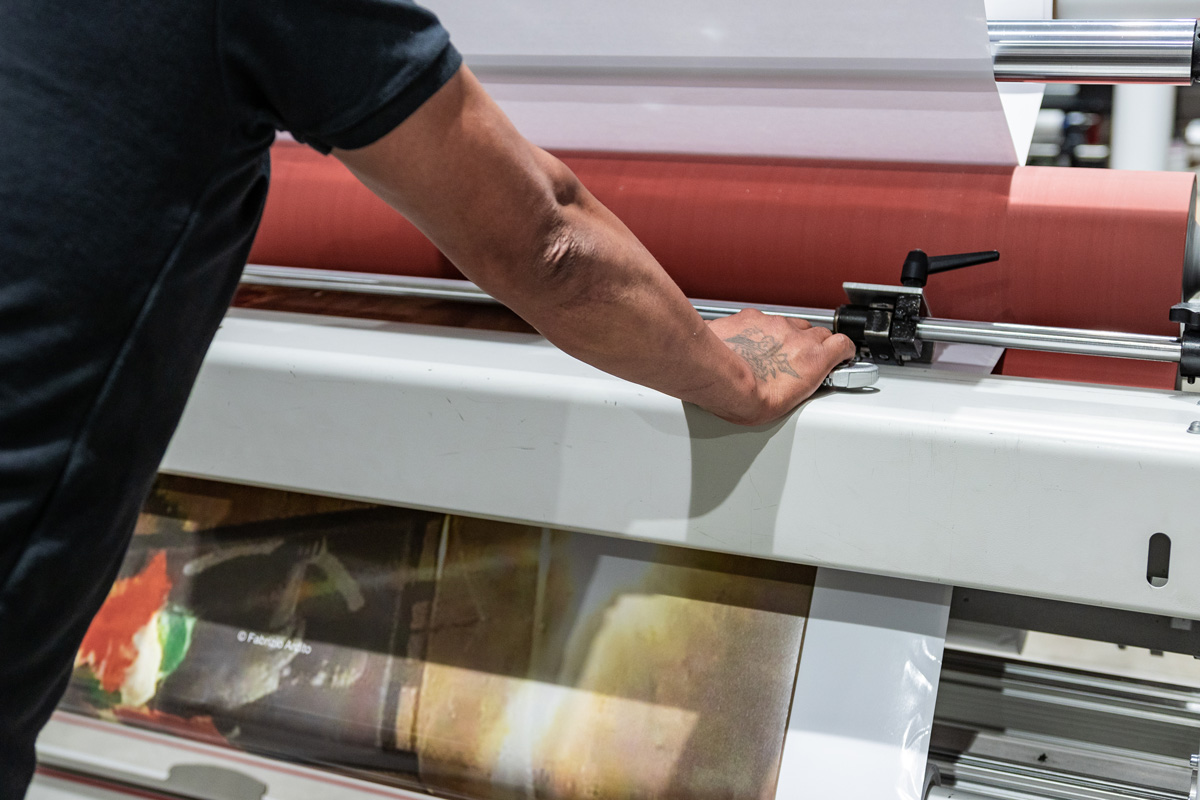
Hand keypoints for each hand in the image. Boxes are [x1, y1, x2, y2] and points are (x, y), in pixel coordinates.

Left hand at [706, 308, 856, 424]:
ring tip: (770, 354)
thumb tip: (796, 386)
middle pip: (817, 333)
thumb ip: (799, 385)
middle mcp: (795, 336)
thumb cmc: (746, 398)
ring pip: (789, 324)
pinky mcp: (750, 317)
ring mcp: (772, 324)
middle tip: (799, 360)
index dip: (842, 350)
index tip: (840, 355)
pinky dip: (759, 331)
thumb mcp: (786, 404)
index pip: (841, 344)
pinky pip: (761, 320)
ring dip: (785, 337)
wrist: (718, 377)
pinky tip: (749, 344)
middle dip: (812, 345)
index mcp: (811, 359)